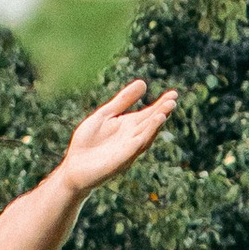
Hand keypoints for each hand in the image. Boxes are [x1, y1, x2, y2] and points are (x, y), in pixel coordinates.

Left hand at [56, 78, 176, 195]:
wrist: (74, 166)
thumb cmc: (88, 142)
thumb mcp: (105, 115)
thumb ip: (123, 101)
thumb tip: (143, 83)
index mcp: (129, 126)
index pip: (149, 114)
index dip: (161, 104)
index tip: (174, 94)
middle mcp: (132, 138)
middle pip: (151, 124)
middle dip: (162, 112)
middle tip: (173, 99)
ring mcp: (127, 150)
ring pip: (146, 136)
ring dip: (155, 125)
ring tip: (165, 111)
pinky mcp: (119, 161)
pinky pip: (133, 149)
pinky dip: (142, 139)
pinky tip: (147, 131)